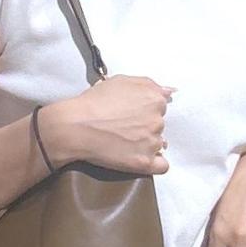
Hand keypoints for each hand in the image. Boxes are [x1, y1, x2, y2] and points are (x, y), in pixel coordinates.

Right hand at [37, 77, 173, 178]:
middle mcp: (158, 121)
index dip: (143, 110)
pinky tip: (142, 158)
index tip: (130, 114)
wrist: (75, 126)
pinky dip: (155, 163)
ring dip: (147, 143)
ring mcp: (152, 143)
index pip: (159, 107)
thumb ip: (149, 84)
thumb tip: (169, 92)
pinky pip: (162, 166)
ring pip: (160, 144)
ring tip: (125, 142)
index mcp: (154, 99)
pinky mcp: (144, 162)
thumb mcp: (121, 81)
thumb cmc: (94, 102)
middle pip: (159, 125)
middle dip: (145, 126)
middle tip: (124, 128)